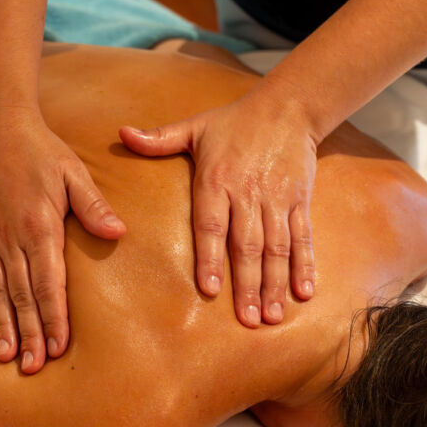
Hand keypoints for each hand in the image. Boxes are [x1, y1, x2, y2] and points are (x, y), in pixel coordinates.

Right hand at [0, 109, 125, 372]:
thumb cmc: (42, 151)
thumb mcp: (73, 172)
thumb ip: (93, 206)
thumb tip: (118, 233)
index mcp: (39, 224)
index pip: (48, 282)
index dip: (54, 317)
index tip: (58, 347)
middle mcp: (9, 236)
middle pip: (20, 295)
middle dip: (29, 334)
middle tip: (34, 368)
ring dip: (4, 326)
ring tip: (8, 358)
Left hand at [119, 92, 316, 326]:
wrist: (288, 107)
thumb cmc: (234, 121)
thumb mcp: (194, 126)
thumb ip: (158, 138)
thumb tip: (121, 134)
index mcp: (216, 179)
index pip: (212, 225)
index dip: (210, 257)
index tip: (210, 290)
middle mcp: (248, 193)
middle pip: (247, 245)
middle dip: (247, 285)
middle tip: (245, 320)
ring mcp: (277, 199)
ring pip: (277, 247)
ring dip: (274, 283)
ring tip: (271, 316)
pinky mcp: (300, 201)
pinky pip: (303, 237)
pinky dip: (305, 265)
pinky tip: (304, 293)